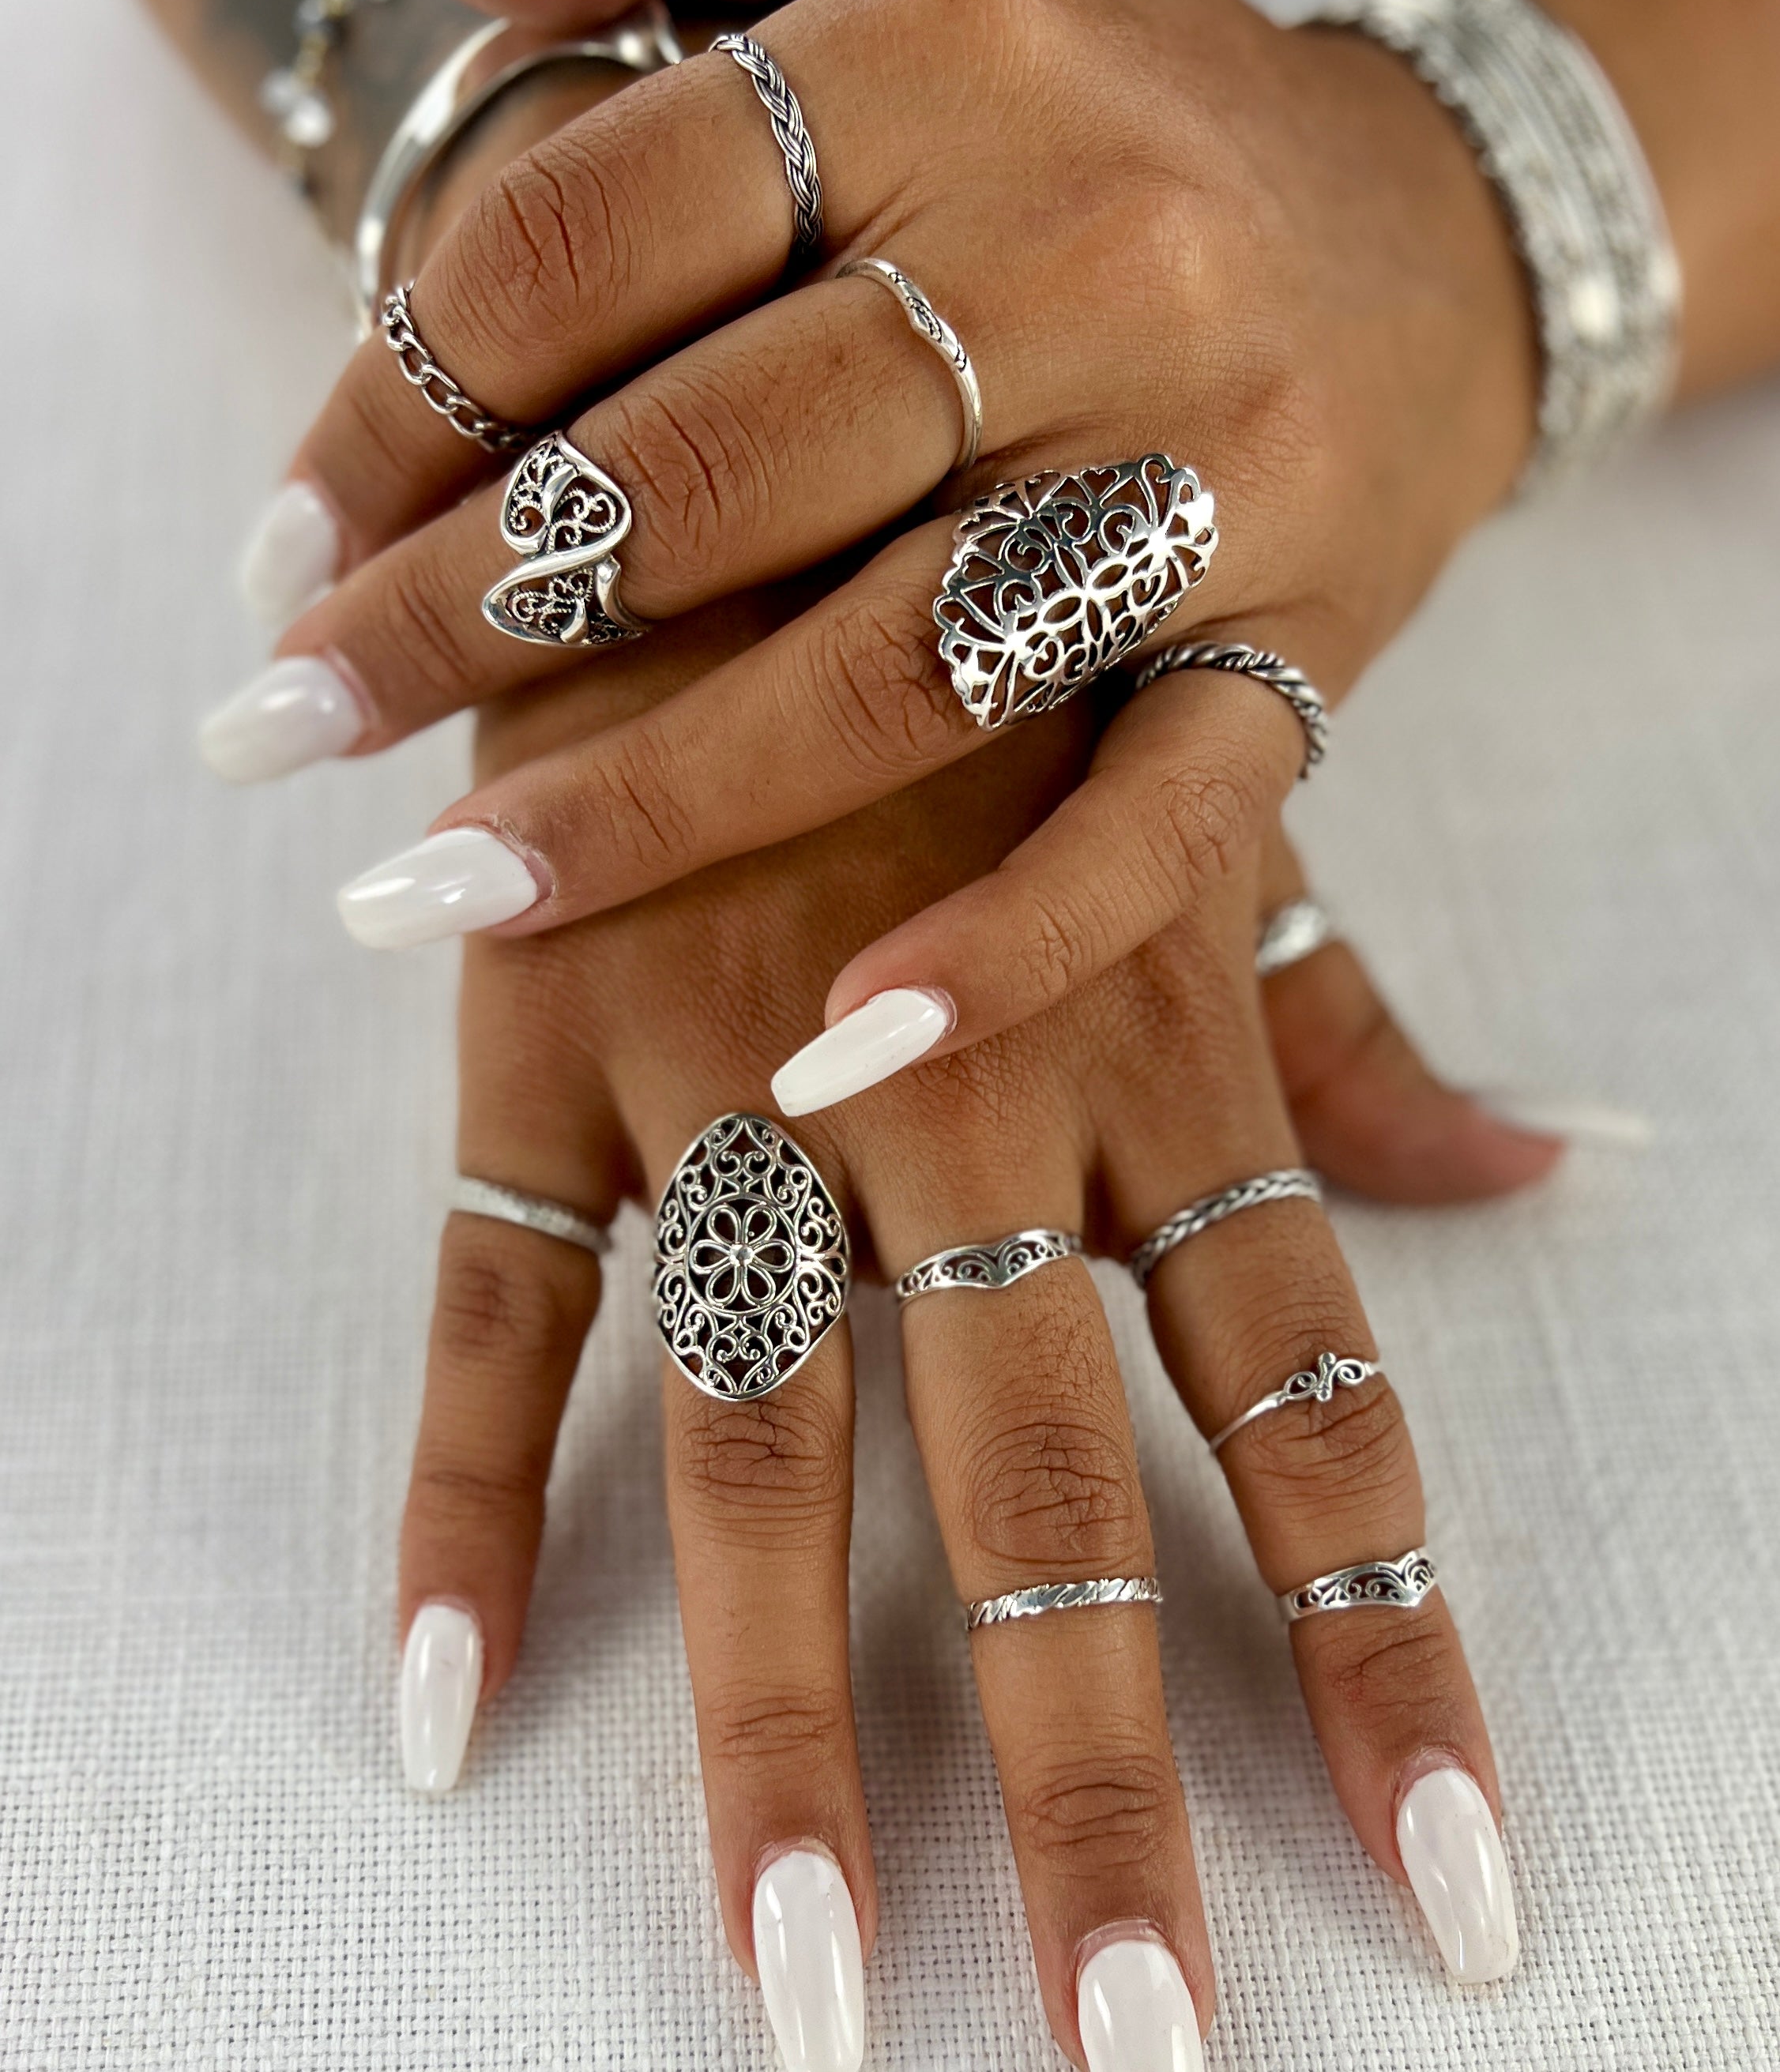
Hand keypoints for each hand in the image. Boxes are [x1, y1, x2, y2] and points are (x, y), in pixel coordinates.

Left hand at [208, 0, 1536, 1112]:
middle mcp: (1101, 254)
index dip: (397, 394)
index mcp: (962, 50)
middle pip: (715, 467)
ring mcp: (1215, 475)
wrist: (1428, 235)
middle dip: (461, 616)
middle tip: (284, 721)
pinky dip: (1003, 952)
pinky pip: (1155, 827)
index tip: (288, 536)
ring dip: (649, 806)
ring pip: (894, 669)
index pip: (597, 231)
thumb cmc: (1112, 85)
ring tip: (439, 890)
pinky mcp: (1301, 651)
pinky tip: (828, 1058)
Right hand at [400, 629, 1532, 2068]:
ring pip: (775, 1447)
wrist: (753, 432)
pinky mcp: (546, 1039)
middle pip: (1049, 1486)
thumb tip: (1547, 1176)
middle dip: (1099, 1779)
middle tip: (1139, 2056)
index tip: (1450, 1894)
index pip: (1307, 1402)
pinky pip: (501, 1299)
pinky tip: (450, 1701)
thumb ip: (1350, 1025)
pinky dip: (472, 1494)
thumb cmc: (1000, 654)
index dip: (1388, 1646)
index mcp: (1151, 1052)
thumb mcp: (1198, 811)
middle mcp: (965, 1099)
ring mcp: (738, 1074)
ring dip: (785, 1727)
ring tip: (802, 1987)